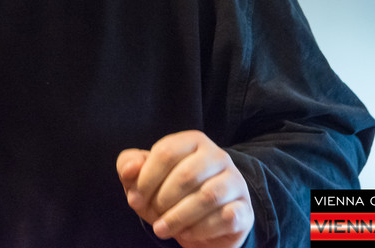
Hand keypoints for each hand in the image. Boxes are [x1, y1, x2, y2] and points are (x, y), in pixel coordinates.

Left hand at [117, 130, 253, 247]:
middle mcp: (218, 156)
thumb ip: (129, 166)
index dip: (145, 179)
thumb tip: (130, 169)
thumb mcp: (142, 178)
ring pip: (207, 197)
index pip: (166, 153)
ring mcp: (235, 181)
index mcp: (192, 141)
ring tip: (161, 229)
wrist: (199, 224)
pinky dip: (199, 230)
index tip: (134, 200)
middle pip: (186, 176)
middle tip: (151, 216)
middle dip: (161, 200)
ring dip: (178, 217)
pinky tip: (186, 233)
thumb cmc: (166, 193)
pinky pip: (225, 218)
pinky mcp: (245, 209)